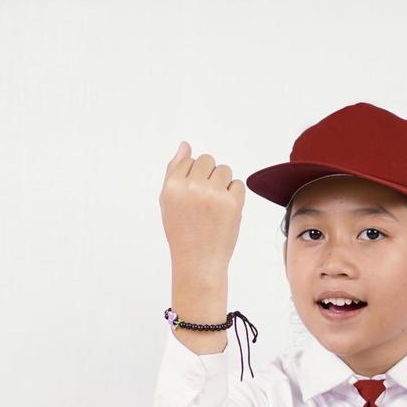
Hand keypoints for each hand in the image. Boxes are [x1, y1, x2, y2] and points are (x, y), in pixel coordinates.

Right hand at [160, 141, 245, 274]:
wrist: (198, 261)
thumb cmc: (182, 231)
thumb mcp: (168, 201)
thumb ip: (174, 170)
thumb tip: (185, 145)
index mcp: (172, 185)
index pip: (189, 160)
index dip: (193, 177)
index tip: (192, 196)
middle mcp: (192, 187)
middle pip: (208, 160)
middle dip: (208, 176)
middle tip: (204, 201)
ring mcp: (213, 194)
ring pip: (224, 170)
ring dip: (222, 184)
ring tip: (214, 205)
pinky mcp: (233, 203)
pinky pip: (238, 184)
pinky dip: (234, 195)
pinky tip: (225, 211)